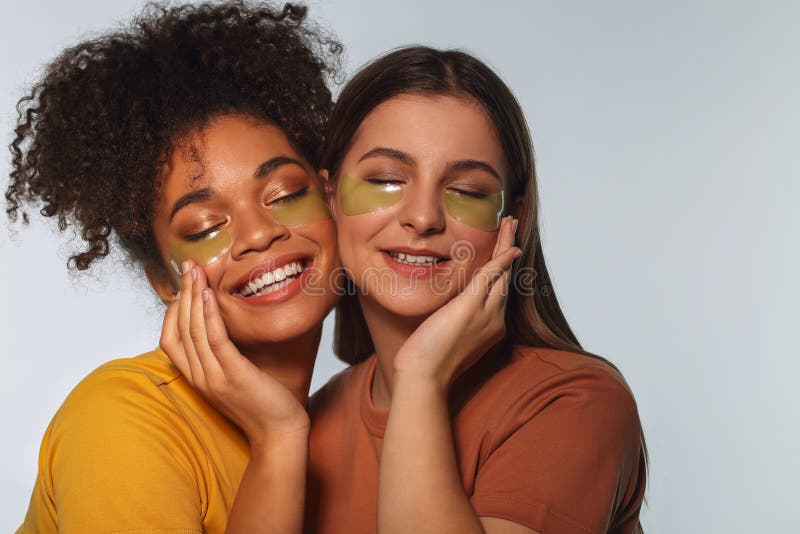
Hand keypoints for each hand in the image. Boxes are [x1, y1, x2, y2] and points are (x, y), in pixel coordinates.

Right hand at [159, 261, 308, 447]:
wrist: (279, 434)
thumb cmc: (262, 403)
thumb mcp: (234, 377)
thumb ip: (221, 357)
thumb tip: (220, 329)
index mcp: (197, 378)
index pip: (170, 339)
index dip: (173, 310)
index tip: (182, 283)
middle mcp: (200, 378)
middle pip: (179, 329)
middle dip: (181, 294)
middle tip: (186, 265)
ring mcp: (214, 378)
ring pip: (193, 331)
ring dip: (192, 297)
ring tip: (195, 271)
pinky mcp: (234, 376)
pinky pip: (215, 340)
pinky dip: (209, 315)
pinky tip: (208, 295)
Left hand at [393, 216, 520, 390]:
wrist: (424, 377)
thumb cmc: (427, 362)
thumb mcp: (445, 337)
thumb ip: (453, 321)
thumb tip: (447, 311)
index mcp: (488, 327)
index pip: (499, 290)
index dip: (503, 268)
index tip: (505, 252)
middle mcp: (493, 320)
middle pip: (506, 278)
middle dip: (509, 250)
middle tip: (512, 227)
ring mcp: (485, 315)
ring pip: (502, 273)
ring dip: (506, 245)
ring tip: (509, 223)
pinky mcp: (470, 308)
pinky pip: (490, 278)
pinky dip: (500, 260)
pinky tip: (508, 246)